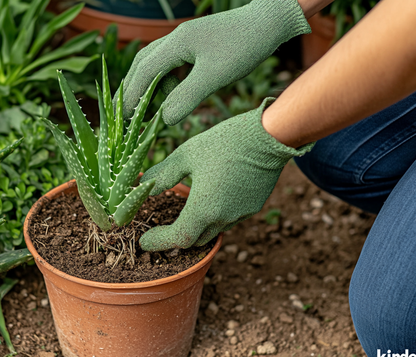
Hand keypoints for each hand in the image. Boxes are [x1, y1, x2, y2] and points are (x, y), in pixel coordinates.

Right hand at [122, 0, 309, 124]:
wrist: (270, 22)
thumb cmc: (245, 47)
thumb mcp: (215, 76)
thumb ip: (187, 97)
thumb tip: (163, 120)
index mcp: (176, 43)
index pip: (143, 72)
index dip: (131, 96)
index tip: (124, 118)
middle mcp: (175, 38)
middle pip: (142, 64)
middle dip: (132, 90)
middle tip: (126, 115)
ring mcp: (185, 40)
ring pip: (154, 63)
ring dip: (148, 86)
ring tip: (148, 109)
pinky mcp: (195, 44)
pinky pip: (169, 63)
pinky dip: (163, 81)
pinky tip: (171, 94)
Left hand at [139, 99, 313, 250]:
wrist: (270, 135)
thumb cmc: (225, 142)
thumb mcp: (186, 154)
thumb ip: (164, 174)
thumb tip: (146, 186)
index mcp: (204, 208)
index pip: (178, 239)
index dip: (159, 242)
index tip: (145, 240)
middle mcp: (224, 218)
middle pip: (195, 240)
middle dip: (176, 237)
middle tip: (160, 228)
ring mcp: (241, 214)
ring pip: (213, 231)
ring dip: (197, 227)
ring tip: (185, 212)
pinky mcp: (253, 207)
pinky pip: (228, 220)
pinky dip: (214, 217)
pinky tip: (210, 199)